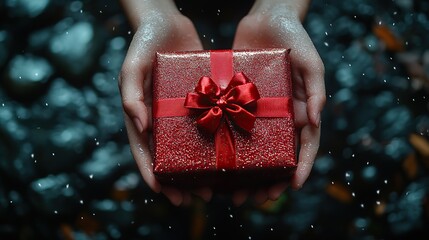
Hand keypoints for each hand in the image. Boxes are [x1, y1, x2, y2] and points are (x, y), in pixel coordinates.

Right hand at [118, 0, 210, 205]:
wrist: (166, 22)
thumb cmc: (143, 44)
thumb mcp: (131, 68)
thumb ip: (131, 97)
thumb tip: (142, 129)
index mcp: (142, 116)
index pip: (145, 152)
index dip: (153, 175)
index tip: (166, 193)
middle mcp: (162, 119)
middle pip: (171, 156)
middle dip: (183, 180)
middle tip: (200, 197)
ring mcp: (183, 111)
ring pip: (192, 146)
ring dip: (203, 167)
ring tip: (218, 186)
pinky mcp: (202, 100)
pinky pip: (209, 124)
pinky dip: (217, 141)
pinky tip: (232, 153)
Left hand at [232, 0, 325, 204]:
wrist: (266, 17)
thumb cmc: (295, 38)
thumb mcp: (310, 62)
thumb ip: (316, 90)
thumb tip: (317, 121)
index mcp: (300, 110)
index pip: (304, 145)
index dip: (301, 167)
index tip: (293, 185)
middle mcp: (279, 116)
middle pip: (276, 155)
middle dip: (269, 179)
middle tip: (257, 199)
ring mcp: (257, 110)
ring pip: (252, 148)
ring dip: (245, 173)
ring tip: (233, 193)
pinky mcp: (236, 101)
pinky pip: (231, 127)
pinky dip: (225, 147)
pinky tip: (214, 162)